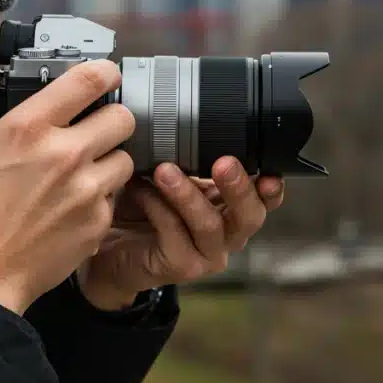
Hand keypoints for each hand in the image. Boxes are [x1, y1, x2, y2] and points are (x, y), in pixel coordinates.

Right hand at [0, 43, 134, 314]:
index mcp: (29, 128)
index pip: (91, 79)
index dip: (105, 72)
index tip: (103, 77)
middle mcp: (64, 155)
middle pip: (123, 116)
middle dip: (110, 118)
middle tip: (92, 129)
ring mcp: (86, 191)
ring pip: (124, 157)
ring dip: (107, 160)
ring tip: (79, 172)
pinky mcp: (98, 222)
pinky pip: (114, 196)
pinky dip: (100, 197)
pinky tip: (71, 204)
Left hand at [78, 157, 285, 309]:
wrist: (110, 248)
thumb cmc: (143, 207)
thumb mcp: (171, 175)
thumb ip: (187, 158)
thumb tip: (185, 115)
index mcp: (230, 208)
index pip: (264, 200)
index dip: (272, 188)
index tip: (269, 171)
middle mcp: (226, 234)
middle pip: (249, 216)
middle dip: (239, 188)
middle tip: (224, 163)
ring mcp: (206, 254)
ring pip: (209, 225)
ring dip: (188, 195)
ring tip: (165, 171)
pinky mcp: (181, 267)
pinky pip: (174, 233)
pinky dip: (157, 207)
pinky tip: (139, 189)